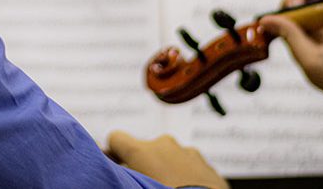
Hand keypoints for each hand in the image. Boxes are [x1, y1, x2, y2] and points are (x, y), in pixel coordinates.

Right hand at [107, 131, 227, 188]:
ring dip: (169, 172)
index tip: (118, 169)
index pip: (116, 138)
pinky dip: (188, 179)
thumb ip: (125, 175)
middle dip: (146, 166)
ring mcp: (188, 153)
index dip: (115, 153)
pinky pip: (191, 168)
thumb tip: (120, 173)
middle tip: (148, 187)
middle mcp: (164, 144)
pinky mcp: (207, 165)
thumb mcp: (134, 185)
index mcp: (142, 151)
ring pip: (170, 159)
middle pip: (146, 151)